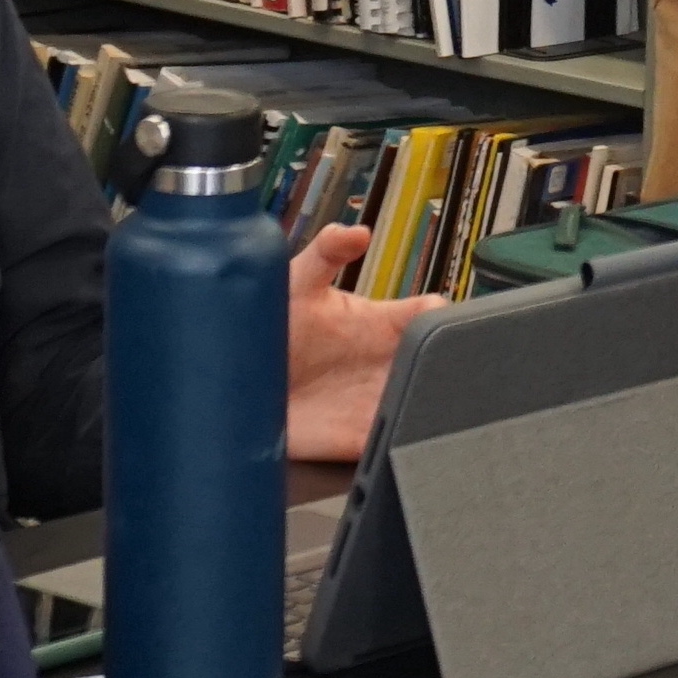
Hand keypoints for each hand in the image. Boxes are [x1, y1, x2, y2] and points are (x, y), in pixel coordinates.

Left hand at [284, 226, 434, 460]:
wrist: (229, 385)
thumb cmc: (262, 327)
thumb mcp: (294, 282)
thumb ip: (326, 251)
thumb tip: (357, 231)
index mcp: (382, 323)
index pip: (431, 317)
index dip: (444, 318)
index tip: (438, 322)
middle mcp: (386, 363)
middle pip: (438, 365)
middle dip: (448, 369)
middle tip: (436, 370)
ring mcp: (376, 401)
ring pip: (423, 406)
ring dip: (428, 406)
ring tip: (413, 404)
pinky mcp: (359, 438)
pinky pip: (393, 446)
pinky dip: (402, 445)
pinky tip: (390, 435)